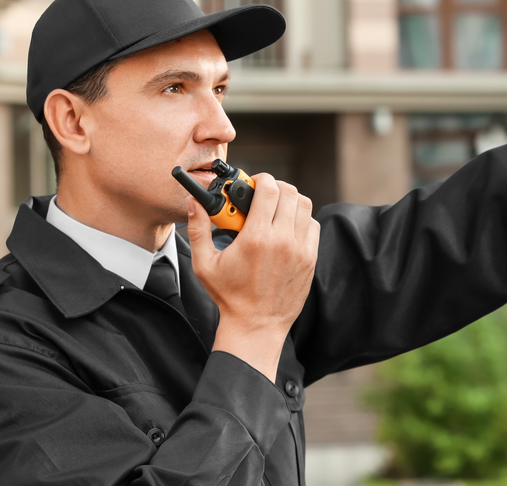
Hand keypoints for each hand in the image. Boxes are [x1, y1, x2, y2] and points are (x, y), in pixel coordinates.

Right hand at [185, 173, 319, 380]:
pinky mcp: (310, 259)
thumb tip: (194, 203)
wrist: (257, 326)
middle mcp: (283, 240)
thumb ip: (198, 229)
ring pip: (304, 206)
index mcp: (257, 237)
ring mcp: (300, 249)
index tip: (253, 184)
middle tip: (262, 195)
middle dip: (275, 187)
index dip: (261, 179)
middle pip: (290, 192)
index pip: (269, 189)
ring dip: (289, 201)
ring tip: (274, 210)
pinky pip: (312, 225)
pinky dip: (301, 219)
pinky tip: (286, 227)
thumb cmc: (230, 297)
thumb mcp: (205, 264)